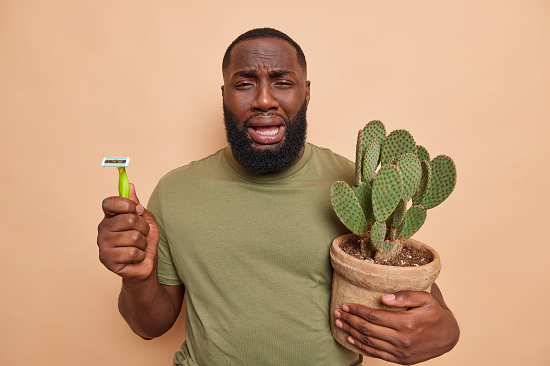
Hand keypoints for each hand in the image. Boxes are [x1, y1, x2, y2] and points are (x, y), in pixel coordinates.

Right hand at [97, 183, 159, 281]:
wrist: (145, 266)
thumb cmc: (144, 242)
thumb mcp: (146, 221)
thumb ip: (137, 205)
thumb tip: (130, 186)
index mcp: (110, 217)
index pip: (110, 203)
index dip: (127, 204)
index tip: (138, 210)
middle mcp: (103, 229)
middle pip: (129, 219)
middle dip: (144, 228)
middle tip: (142, 235)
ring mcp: (103, 244)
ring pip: (134, 237)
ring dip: (143, 244)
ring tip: (138, 248)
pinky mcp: (107, 259)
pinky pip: (133, 252)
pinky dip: (140, 255)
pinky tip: (135, 258)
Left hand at [334, 288, 458, 364]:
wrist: (448, 336)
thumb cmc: (434, 314)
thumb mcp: (425, 299)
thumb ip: (405, 296)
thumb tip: (383, 298)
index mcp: (406, 323)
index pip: (374, 316)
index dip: (357, 310)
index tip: (346, 304)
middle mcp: (402, 339)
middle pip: (368, 329)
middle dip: (350, 320)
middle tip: (337, 313)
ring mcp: (400, 352)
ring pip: (369, 342)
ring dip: (352, 332)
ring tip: (339, 324)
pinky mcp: (400, 359)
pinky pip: (377, 354)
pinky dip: (362, 347)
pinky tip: (351, 339)